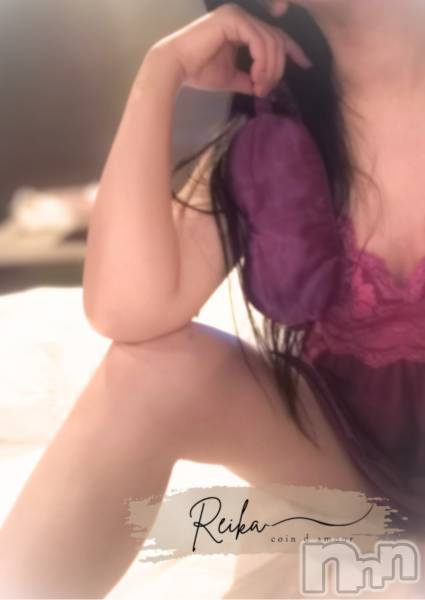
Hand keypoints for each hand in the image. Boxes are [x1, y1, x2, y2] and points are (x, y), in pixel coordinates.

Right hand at [150, 2, 311, 96]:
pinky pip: (258, 40)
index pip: (275, 35)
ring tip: (261, 87)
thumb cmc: (198, 71)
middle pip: (276, 39)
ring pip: (270, 41)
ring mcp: (237, 16)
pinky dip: (262, 62)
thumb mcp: (231, 77)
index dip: (293, 50)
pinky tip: (256, 77)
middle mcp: (241, 17)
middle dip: (279, 67)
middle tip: (268, 89)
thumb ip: (249, 78)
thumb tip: (264, 88)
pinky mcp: (232, 19)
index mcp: (242, 27)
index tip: (306, 64)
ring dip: (270, 68)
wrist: (176, 68)